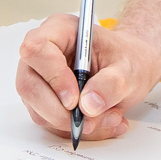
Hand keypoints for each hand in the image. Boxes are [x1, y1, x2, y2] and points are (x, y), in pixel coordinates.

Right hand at [15, 14, 160, 141]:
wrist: (131, 71)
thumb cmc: (128, 60)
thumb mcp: (129, 69)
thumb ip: (111, 84)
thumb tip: (88, 105)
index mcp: (59, 30)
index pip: (37, 50)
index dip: (53, 77)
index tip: (75, 100)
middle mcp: (43, 53)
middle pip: (29, 85)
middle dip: (59, 112)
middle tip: (91, 121)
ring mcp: (40, 78)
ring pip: (38, 110)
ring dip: (71, 123)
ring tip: (107, 118)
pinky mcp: (43, 100)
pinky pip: (49, 122)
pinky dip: (74, 129)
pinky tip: (99, 121)